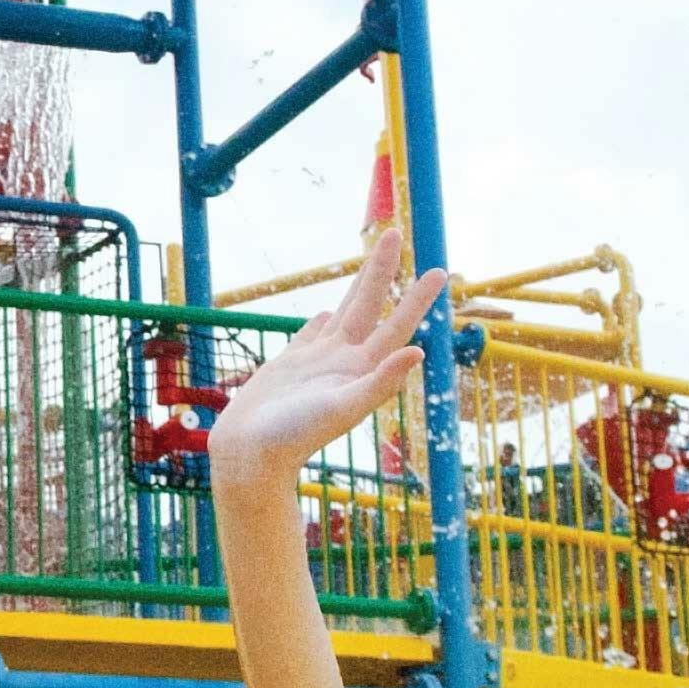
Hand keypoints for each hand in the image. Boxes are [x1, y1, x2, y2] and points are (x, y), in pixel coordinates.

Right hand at [204, 219, 446, 490]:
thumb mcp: (342, 408)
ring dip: (358, 287)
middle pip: (370, 305)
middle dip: (383, 270)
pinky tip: (325, 315)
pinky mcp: (290, 366)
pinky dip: (322, 322)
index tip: (439, 270)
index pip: (398, 325)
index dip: (418, 298)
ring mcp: (317, 362)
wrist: (249, 455)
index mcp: (362, 370)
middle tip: (395, 232)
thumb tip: (419, 352)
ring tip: (371, 261)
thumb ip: (380, 382)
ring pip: (344, 313)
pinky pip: (312, 336)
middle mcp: (344, 362)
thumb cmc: (294, 436)